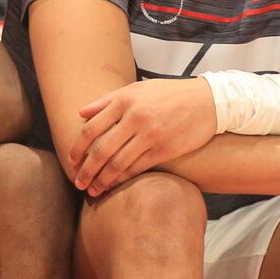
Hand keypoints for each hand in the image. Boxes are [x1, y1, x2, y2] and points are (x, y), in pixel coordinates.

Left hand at [71, 79, 217, 196]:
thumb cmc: (169, 94)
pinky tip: (115, 187)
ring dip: (102, 180)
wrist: (207, 101)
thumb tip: (80, 113)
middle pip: (101, 149)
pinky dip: (122, 180)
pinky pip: (137, 168)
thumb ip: (107, 100)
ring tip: (93, 190)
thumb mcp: (138, 89)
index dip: (77, 149)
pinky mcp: (164, 149)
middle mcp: (135, 117)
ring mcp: (149, 134)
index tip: (72, 162)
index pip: (91, 129)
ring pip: (117, 163)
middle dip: (86, 170)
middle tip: (78, 183)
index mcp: (124, 100)